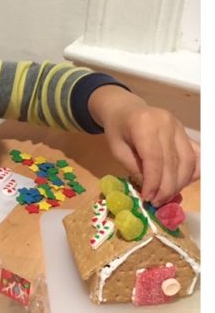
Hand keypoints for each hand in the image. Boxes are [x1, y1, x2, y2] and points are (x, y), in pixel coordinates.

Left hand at [90, 86, 199, 203]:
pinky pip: (195, 155)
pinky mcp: (185, 132)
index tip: (148, 198)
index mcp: (144, 124)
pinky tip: (180, 183)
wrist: (125, 109)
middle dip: (166, 187)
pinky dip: (191, 172)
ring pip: (188, 161)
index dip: (154, 182)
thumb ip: (133, 167)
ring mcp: (179, 127)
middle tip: (157, 202)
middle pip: (173, 162)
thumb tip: (150, 188)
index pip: (154, 158)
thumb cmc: (117, 130)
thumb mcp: (116, 149)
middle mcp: (166, 123)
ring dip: (180, 183)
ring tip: (166, 196)